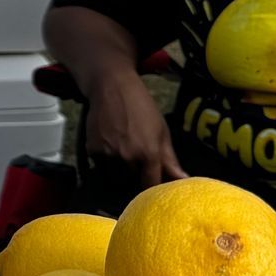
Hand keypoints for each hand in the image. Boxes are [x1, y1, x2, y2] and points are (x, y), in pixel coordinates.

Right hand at [83, 62, 185, 185]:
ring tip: (123, 153)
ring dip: (119, 172)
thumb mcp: (162, 131)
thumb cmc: (141, 108)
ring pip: (114, 177)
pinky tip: (110, 145)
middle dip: (135, 176)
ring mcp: (108, 155)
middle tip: (137, 161)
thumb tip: (183, 179)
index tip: (152, 184)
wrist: (112, 87)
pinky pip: (100, 166)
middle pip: (132, 183)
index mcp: (149, 154)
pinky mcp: (92, 150)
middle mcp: (127, 157)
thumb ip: (170, 160)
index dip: (152, 188)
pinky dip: (105, 161)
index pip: (151, 185)